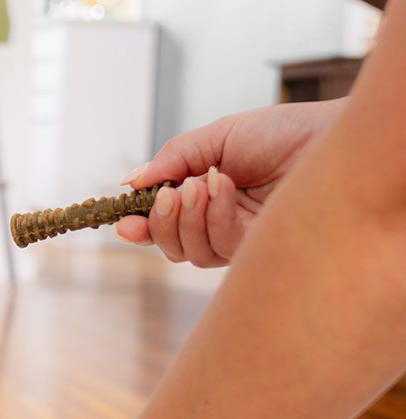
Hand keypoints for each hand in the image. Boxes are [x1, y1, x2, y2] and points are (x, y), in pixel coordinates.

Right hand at [117, 100, 343, 265]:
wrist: (325, 137)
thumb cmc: (282, 133)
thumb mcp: (216, 138)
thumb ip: (173, 160)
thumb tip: (132, 183)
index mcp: (206, 201)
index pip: (165, 226)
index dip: (141, 228)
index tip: (124, 222)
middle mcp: (219, 225)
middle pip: (171, 248)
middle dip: (160, 224)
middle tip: (168, 195)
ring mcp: (237, 241)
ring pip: (190, 253)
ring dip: (189, 217)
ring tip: (207, 180)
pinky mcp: (255, 252)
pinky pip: (218, 247)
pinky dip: (215, 215)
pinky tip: (226, 186)